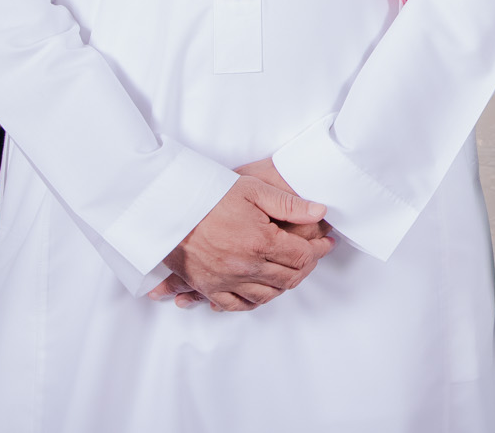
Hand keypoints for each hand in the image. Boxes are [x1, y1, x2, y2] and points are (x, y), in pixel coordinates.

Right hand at [147, 170, 334, 311]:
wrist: (168, 209)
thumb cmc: (211, 195)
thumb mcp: (254, 189)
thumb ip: (289, 204)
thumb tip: (320, 212)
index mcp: (260, 242)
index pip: (303, 256)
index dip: (319, 250)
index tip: (326, 243)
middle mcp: (245, 266)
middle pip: (289, 278)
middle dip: (306, 267)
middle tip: (313, 255)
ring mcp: (226, 281)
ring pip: (267, 295)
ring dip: (284, 285)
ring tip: (291, 270)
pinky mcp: (208, 288)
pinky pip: (237, 305)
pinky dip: (254, 301)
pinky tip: (262, 290)